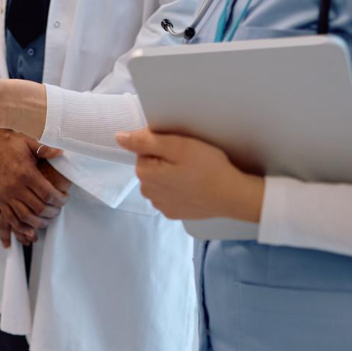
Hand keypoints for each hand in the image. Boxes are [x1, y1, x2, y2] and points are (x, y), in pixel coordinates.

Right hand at [0, 131, 69, 247]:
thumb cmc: (13, 143)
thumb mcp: (31, 142)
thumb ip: (46, 149)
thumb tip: (62, 152)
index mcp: (26, 173)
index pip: (47, 194)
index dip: (59, 200)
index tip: (65, 199)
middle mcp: (15, 186)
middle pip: (38, 208)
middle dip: (52, 213)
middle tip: (58, 210)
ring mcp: (6, 194)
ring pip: (25, 216)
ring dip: (39, 222)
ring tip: (47, 220)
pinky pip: (10, 218)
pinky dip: (21, 227)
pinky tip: (30, 230)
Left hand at [115, 129, 264, 222]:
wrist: (232, 195)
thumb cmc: (207, 167)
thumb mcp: (177, 146)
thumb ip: (145, 140)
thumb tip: (120, 137)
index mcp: (145, 174)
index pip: (143, 150)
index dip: (161, 145)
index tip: (180, 149)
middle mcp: (148, 193)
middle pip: (150, 166)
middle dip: (165, 160)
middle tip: (188, 160)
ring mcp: (161, 205)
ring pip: (159, 180)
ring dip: (171, 174)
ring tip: (193, 173)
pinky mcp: (174, 213)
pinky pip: (169, 194)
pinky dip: (178, 188)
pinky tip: (193, 186)